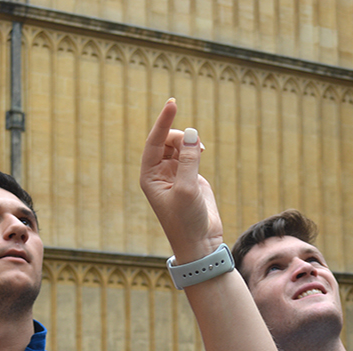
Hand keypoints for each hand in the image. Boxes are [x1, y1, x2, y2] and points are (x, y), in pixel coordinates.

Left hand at [140, 99, 223, 263]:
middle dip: (180, 136)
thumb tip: (191, 133)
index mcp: (150, 176)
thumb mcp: (187, 189)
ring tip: (201, 150)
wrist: (200, 243)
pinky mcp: (190, 177)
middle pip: (166, 140)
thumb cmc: (187, 221)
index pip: (154, 141)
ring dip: (189, 142)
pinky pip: (190, 153)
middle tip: (196, 146)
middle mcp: (159, 173)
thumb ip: (188, 160)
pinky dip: (196, 148)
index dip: (163, 122)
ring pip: (179, 145)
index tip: (172, 104)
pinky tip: (202, 151)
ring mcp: (175, 174)